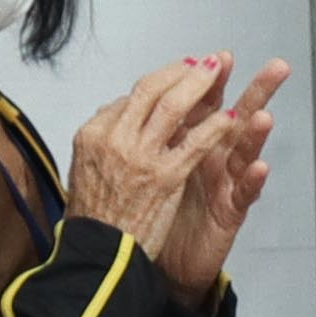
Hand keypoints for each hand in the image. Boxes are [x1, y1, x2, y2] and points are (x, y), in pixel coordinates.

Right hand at [56, 61, 222, 242]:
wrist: (98, 256)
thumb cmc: (93, 217)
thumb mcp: (84, 167)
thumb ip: (104, 137)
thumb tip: (114, 110)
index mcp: (93, 134)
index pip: (131, 97)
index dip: (161, 81)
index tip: (180, 74)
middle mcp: (114, 139)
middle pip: (151, 91)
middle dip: (181, 71)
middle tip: (204, 61)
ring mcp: (140, 157)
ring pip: (173, 108)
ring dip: (200, 84)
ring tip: (220, 69)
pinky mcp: (164, 178)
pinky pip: (194, 144)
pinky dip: (215, 127)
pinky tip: (231, 117)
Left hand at [140, 60, 285, 292]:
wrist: (161, 262)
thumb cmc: (156, 214)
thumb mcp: (152, 166)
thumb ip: (156, 135)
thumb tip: (141, 100)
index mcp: (193, 144)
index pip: (206, 105)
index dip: (213, 82)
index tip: (220, 57)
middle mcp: (214, 159)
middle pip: (237, 119)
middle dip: (258, 92)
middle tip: (278, 68)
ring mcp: (225, 185)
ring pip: (245, 153)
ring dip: (257, 134)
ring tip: (265, 116)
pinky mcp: (229, 213)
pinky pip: (244, 195)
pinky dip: (253, 181)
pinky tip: (260, 166)